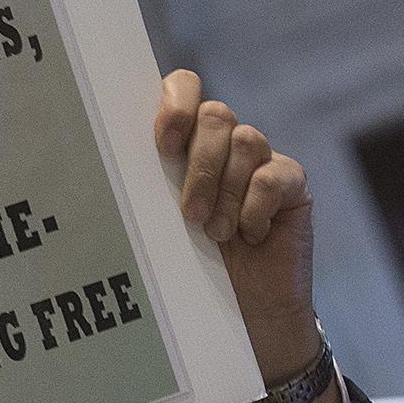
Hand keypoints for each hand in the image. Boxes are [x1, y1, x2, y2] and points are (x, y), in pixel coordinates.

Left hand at [155, 72, 317, 379]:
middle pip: (216, 114)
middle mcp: (225, 142)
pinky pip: (276, 174)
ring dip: (225, 192)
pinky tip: (249, 235)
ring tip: (216, 235)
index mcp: (186, 141)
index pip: (184, 87)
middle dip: (201, 164)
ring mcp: (261, 160)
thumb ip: (147, 188)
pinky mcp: (292, 184)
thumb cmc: (191, 267)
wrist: (243, 315)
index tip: (163, 145)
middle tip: (189, 214)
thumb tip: (111, 165)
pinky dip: (256, 207)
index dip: (176, 103)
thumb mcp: (160, 225)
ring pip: (247, 140)